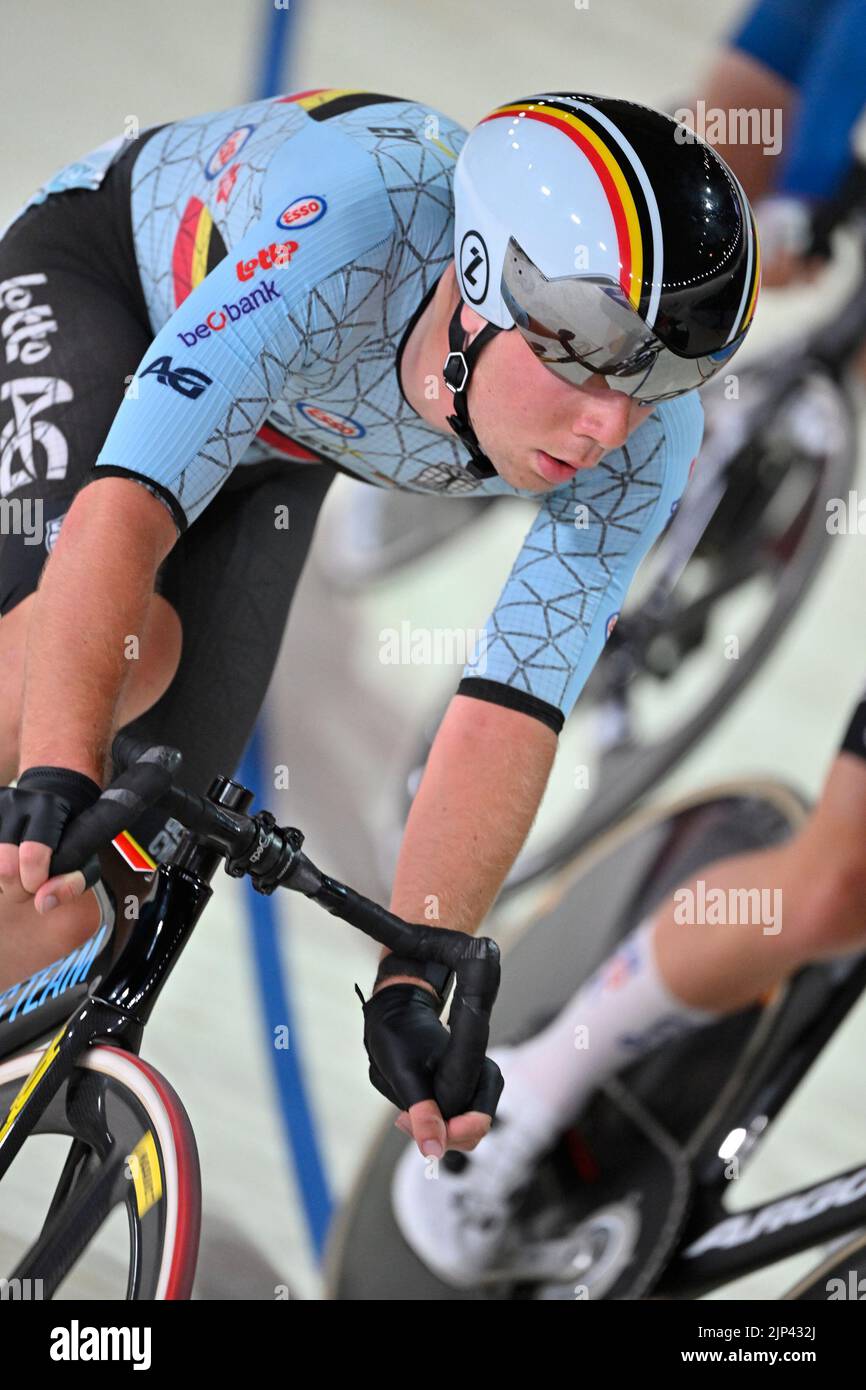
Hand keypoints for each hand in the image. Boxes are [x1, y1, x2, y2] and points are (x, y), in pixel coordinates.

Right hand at [0, 768, 101, 913]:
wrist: (54, 795)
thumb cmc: (70, 834)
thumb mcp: (86, 858)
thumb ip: (72, 884)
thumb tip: (43, 903)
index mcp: (48, 806)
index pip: (32, 856)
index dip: (36, 882)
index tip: (42, 883)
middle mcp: (17, 801)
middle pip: (4, 868)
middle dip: (19, 889)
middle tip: (31, 885)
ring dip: (3, 883)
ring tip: (19, 876)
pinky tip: (7, 867)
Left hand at [361, 981, 502, 1158]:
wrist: (398, 1017)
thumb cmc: (400, 1037)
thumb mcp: (403, 1075)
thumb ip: (422, 1112)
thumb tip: (433, 1151)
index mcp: (480, 1069)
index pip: (476, 1122)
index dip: (447, 1132)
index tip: (406, 1120)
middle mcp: (486, 1081)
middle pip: (471, 1134)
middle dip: (436, 1133)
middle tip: (403, 1116)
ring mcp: (477, 1091)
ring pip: (460, 1135)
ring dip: (431, 1130)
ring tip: (405, 1112)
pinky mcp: (465, 1099)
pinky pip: (452, 1128)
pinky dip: (432, 1125)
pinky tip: (412, 1111)